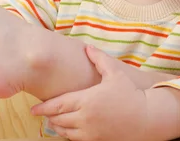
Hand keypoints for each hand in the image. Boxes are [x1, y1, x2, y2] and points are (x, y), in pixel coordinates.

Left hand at [31, 45, 149, 140]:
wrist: (146, 117)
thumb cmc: (130, 94)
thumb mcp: (115, 73)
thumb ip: (99, 60)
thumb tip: (87, 48)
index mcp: (86, 100)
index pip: (57, 105)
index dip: (43, 108)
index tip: (33, 109)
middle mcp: (85, 118)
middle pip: (58, 119)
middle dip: (48, 117)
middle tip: (42, 113)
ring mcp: (90, 132)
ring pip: (64, 132)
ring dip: (56, 127)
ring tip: (53, 121)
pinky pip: (75, 140)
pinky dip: (68, 135)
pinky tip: (67, 129)